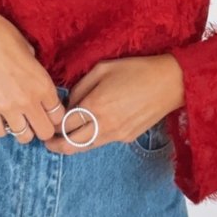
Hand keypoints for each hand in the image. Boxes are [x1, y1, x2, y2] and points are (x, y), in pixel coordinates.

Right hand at [0, 0, 63, 142]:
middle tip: (34, 120)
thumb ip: (37, 75)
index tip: (48, 113)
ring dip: (22, 129)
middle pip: (45, 132)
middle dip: (42, 127)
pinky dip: (2, 127)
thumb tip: (36, 85)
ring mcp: (7, 107)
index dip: (55, 116)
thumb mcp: (31, 53)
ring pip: (23, 137)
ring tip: (17, 119)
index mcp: (43, 84)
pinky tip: (0, 116)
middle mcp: (28, 100)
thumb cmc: (4, 36)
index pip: (60, 116)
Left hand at [44, 54, 184, 154]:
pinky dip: (92, 139)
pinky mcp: (128, 138)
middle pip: (72, 144)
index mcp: (95, 106)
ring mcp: (117, 135)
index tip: (47, 124)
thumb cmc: (135, 70)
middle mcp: (104, 125)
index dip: (53, 126)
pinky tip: (90, 129)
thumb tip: (69, 103)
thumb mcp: (102, 69)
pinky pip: (103, 142)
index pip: (65, 125)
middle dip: (57, 145)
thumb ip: (80, 87)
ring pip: (87, 148)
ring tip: (63, 140)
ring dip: (73, 146)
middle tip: (47, 142)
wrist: (169, 83)